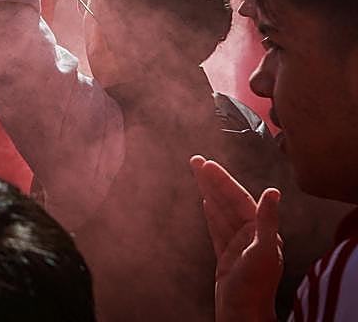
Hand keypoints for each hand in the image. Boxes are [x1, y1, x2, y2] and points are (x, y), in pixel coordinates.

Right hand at [190, 156, 282, 321]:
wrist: (241, 312)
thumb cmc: (254, 286)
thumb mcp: (262, 251)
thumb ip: (266, 220)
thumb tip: (273, 192)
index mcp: (260, 231)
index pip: (239, 198)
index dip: (223, 180)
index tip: (207, 164)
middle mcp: (250, 235)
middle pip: (228, 201)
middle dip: (212, 181)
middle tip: (195, 161)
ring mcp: (237, 244)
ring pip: (220, 211)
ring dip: (209, 192)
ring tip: (197, 173)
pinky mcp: (226, 255)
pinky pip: (217, 228)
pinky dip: (211, 213)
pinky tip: (205, 201)